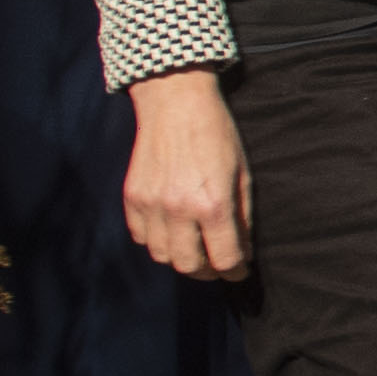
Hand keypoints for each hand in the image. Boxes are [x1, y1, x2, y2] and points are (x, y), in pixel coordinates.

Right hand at [123, 67, 251, 280]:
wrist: (176, 103)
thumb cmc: (216, 135)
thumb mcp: (242, 174)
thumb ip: (243, 217)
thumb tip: (244, 250)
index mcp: (212, 204)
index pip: (224, 258)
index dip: (235, 270)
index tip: (240, 270)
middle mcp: (178, 209)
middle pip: (188, 266)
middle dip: (207, 272)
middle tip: (217, 265)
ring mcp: (151, 205)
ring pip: (162, 256)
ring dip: (180, 258)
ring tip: (195, 249)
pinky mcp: (132, 198)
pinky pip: (141, 237)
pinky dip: (156, 242)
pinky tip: (172, 232)